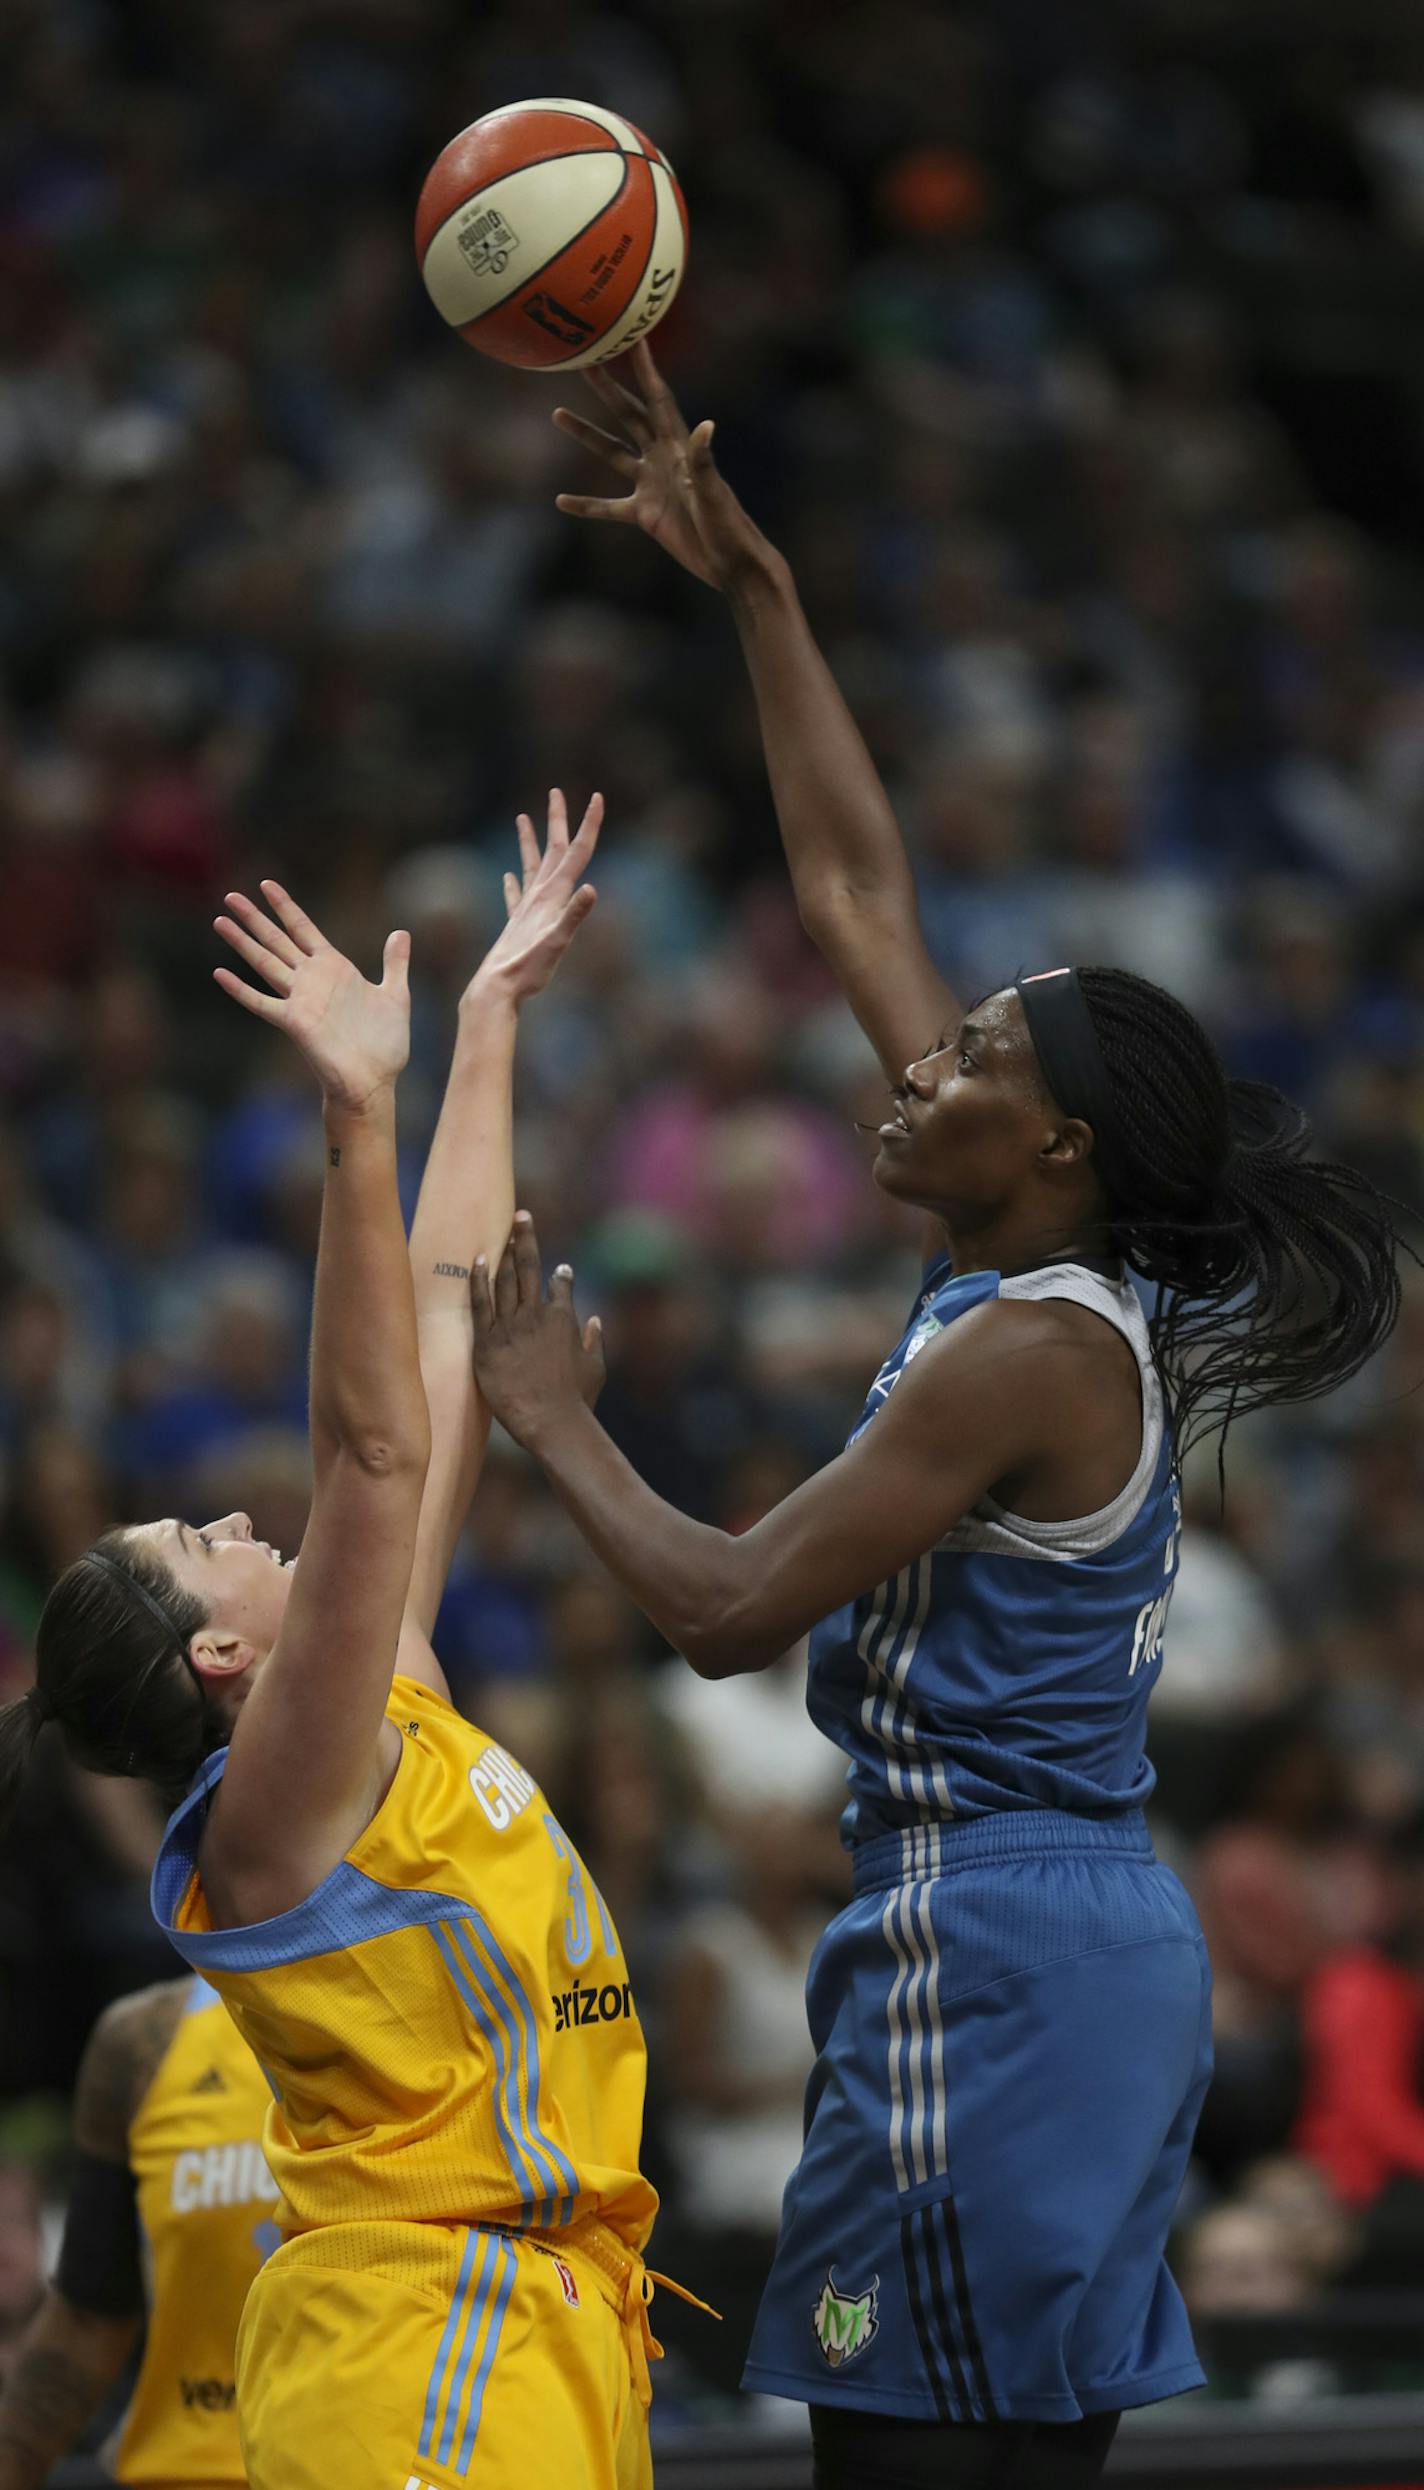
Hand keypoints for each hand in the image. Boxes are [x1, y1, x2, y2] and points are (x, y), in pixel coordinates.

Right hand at [214, 880, 409, 1110]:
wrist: (376, 1080)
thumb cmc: (385, 1045)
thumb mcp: (396, 995)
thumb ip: (394, 963)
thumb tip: (401, 933)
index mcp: (335, 968)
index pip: (304, 929)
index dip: (286, 907)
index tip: (266, 885)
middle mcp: (313, 979)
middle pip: (277, 940)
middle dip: (255, 918)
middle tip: (230, 896)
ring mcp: (301, 999)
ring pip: (265, 962)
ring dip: (242, 942)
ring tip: (220, 921)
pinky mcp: (295, 1022)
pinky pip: (262, 1002)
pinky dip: (241, 989)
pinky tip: (220, 974)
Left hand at [466, 789, 599, 1009]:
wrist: (496, 987)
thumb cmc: (529, 968)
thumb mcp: (558, 942)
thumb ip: (574, 915)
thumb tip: (592, 888)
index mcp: (552, 895)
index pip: (577, 852)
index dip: (589, 824)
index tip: (597, 797)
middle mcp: (538, 896)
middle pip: (553, 849)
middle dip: (557, 820)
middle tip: (555, 792)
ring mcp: (525, 909)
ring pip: (530, 866)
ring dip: (529, 841)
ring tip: (521, 818)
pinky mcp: (515, 924)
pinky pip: (515, 896)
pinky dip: (513, 882)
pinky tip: (507, 876)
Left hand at [472, 1213, 605, 1446]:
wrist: (550, 1421)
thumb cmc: (576, 1400)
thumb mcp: (594, 1368)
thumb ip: (593, 1340)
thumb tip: (596, 1320)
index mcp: (564, 1318)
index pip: (562, 1284)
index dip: (561, 1275)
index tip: (560, 1269)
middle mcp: (536, 1314)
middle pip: (528, 1267)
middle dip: (525, 1238)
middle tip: (521, 1216)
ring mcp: (509, 1326)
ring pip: (504, 1280)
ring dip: (503, 1254)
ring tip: (501, 1234)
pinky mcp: (487, 1342)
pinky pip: (480, 1303)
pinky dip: (479, 1279)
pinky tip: (478, 1260)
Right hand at [554, 341, 774, 593]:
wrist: (732, 565)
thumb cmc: (730, 527)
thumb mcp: (715, 494)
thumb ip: (705, 461)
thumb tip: (706, 425)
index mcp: (680, 448)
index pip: (659, 400)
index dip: (646, 370)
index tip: (633, 337)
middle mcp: (663, 459)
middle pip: (629, 416)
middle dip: (607, 389)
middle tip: (584, 361)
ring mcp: (652, 485)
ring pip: (611, 453)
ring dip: (586, 436)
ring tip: (557, 414)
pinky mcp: (645, 515)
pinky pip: (608, 507)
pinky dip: (586, 506)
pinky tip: (561, 501)